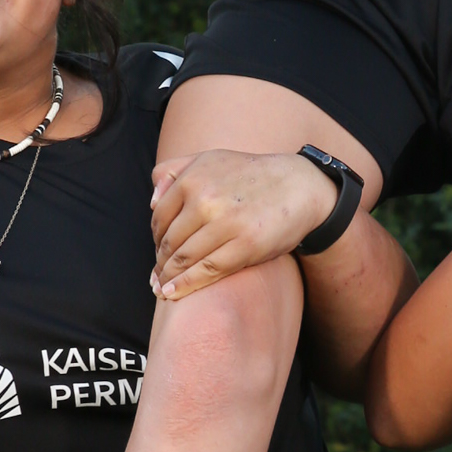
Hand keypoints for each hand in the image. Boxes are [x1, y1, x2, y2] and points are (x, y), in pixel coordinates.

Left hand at [150, 151, 347, 300]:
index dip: (155, 238)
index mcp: (193, 178)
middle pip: (169, 240)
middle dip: (160, 262)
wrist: (300, 186)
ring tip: (161, 288)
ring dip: (167, 277)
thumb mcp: (211, 159)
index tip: (158, 251)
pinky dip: (185, 285)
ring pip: (183, 258)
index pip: (159, 217)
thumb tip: (151, 201)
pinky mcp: (245, 246)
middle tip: (156, 276)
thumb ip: (174, 170)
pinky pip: (206, 270)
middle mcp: (206, 200)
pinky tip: (173, 292)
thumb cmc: (252, 176)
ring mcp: (226, 224)